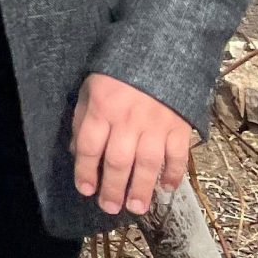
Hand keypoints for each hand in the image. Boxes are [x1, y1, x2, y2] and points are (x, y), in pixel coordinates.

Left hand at [73, 73, 195, 214]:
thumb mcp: (90, 88)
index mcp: (102, 109)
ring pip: (147, 164)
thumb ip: (82, 119)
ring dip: (141, 188)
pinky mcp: (180, 126)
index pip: (89, 147)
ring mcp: (156, 125)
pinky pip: (178, 155)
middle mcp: (128, 120)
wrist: (162, 49)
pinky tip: (167, 188)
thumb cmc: (118, 71)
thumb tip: (77, 152)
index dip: (85, 171)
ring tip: (136, 208)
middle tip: (110, 208)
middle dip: (112, 188)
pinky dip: (174, 173)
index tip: (85, 190)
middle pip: (118, 161)